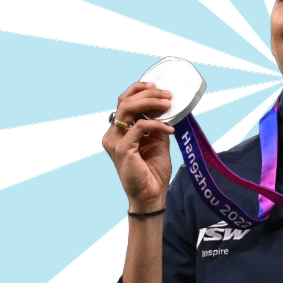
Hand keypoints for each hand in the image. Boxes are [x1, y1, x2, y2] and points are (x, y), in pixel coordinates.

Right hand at [102, 81, 173, 209]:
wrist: (152, 195)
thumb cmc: (153, 171)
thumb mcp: (157, 141)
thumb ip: (156, 124)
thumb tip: (164, 105)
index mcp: (119, 131)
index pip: (124, 102)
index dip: (139, 90)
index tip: (158, 87)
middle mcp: (113, 134)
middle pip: (124, 101)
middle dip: (147, 93)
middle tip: (167, 94)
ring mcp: (115, 141)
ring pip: (127, 108)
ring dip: (150, 102)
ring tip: (168, 104)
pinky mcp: (122, 149)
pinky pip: (140, 126)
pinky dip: (156, 124)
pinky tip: (169, 128)